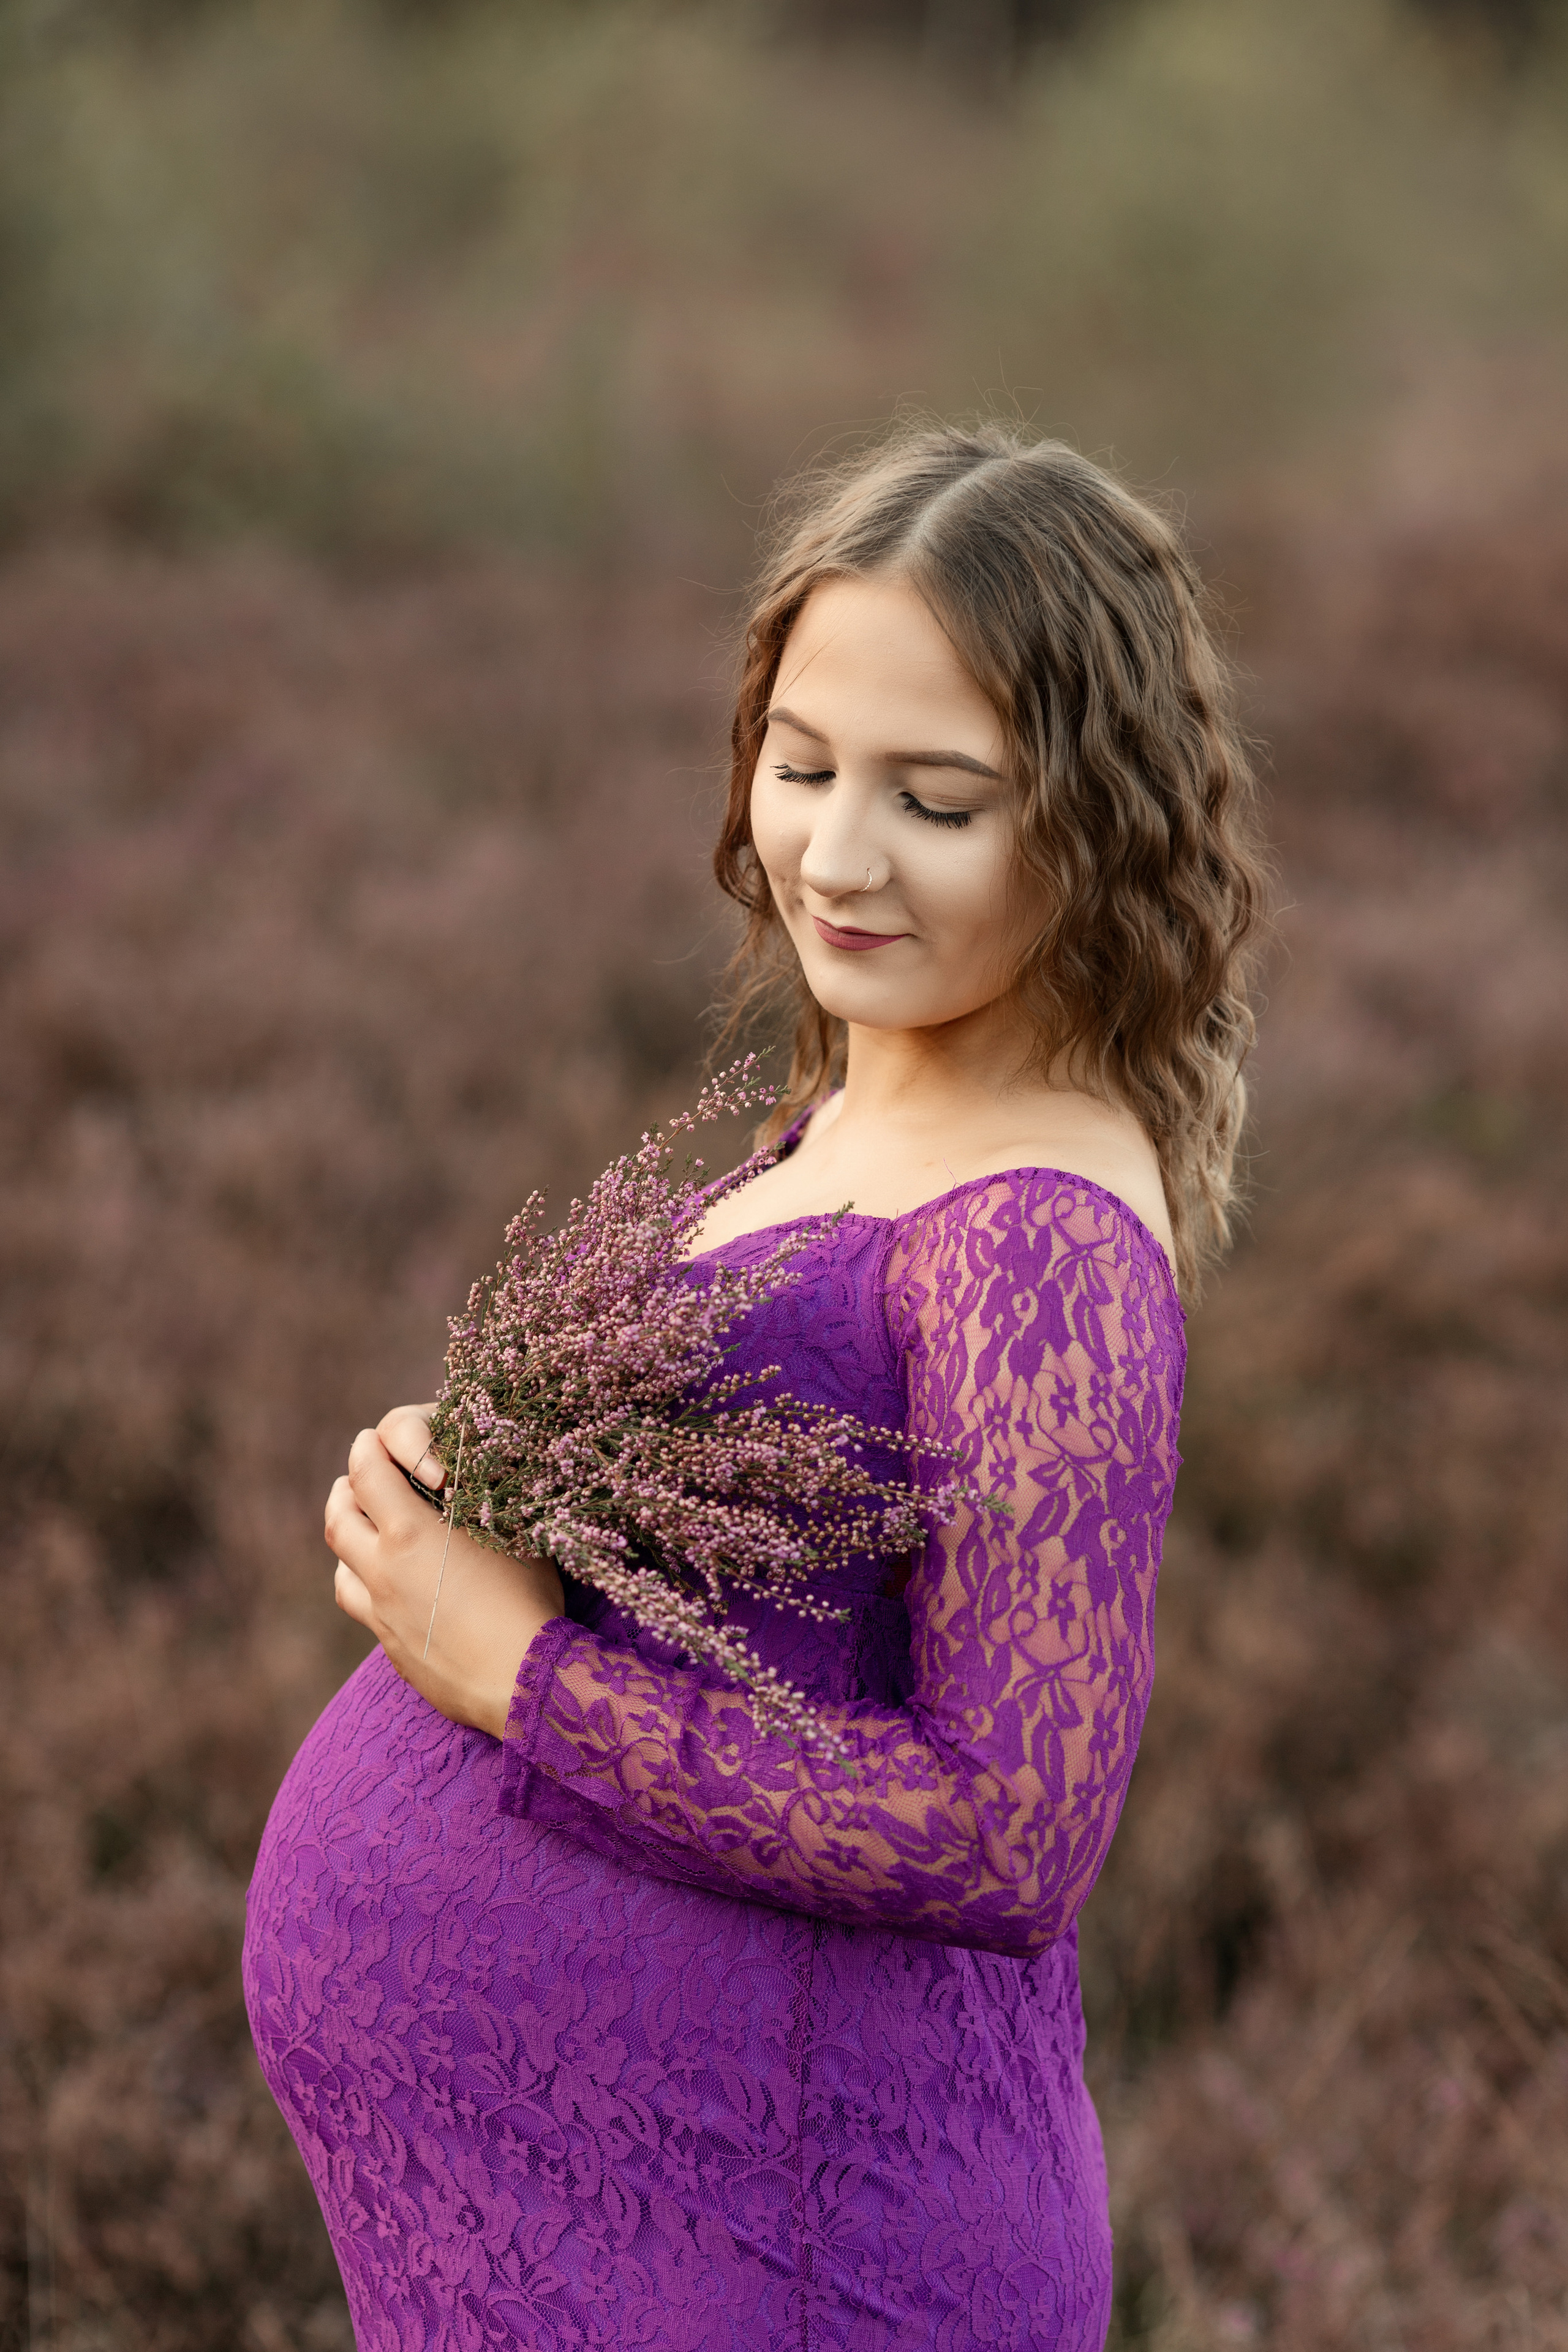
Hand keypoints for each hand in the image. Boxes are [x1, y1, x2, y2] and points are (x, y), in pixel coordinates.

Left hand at [326, 1406, 563, 1739]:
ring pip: (341, 1565)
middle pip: (338, 1515)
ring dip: (349, 1539)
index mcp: (408, 1532)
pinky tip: (386, 1584)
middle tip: (361, 1478)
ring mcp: (381, 1613)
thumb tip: (477, 1476)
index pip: (366, 1470)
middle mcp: (383, 1571)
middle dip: (346, 1488)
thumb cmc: (528, 1599)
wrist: (523, 1681)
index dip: (369, 1447)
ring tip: (367, 1529)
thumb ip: (484, 1497)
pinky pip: (361, 1606)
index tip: (376, 1441)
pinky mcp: (391, 1647)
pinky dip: (363, 1583)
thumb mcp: (514, 1531)